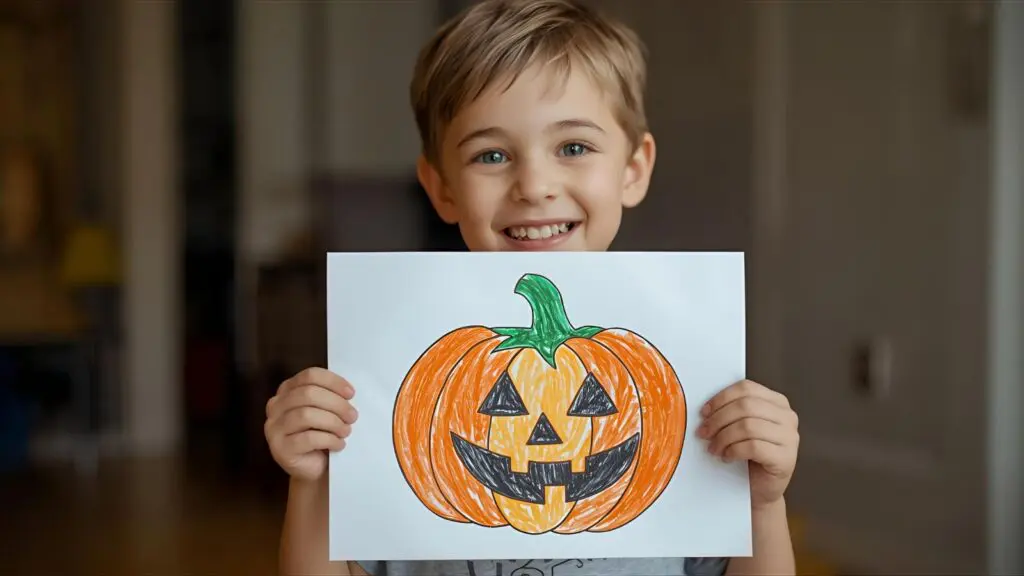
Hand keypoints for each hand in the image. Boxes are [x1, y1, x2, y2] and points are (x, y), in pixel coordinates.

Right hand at [264, 367, 358, 481]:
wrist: (314, 469)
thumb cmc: (322, 435)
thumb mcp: (326, 411)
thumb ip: (331, 397)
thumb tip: (348, 393)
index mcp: (287, 390)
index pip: (309, 376)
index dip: (332, 382)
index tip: (351, 394)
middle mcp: (276, 406)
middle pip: (308, 394)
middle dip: (336, 404)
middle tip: (353, 416)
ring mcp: (274, 428)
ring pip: (306, 415)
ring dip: (333, 422)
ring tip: (346, 431)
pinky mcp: (280, 449)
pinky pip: (308, 438)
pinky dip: (329, 439)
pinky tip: (338, 444)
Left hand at [697, 379, 798, 508]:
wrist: (759, 489)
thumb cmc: (747, 457)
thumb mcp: (740, 427)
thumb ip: (732, 412)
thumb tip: (706, 408)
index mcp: (777, 402)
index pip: (746, 388)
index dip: (721, 398)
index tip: (704, 412)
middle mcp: (787, 417)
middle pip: (745, 406)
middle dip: (718, 419)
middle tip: (703, 433)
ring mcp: (790, 438)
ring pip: (748, 426)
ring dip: (723, 437)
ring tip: (714, 448)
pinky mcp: (786, 458)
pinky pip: (753, 446)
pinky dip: (733, 451)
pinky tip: (727, 457)